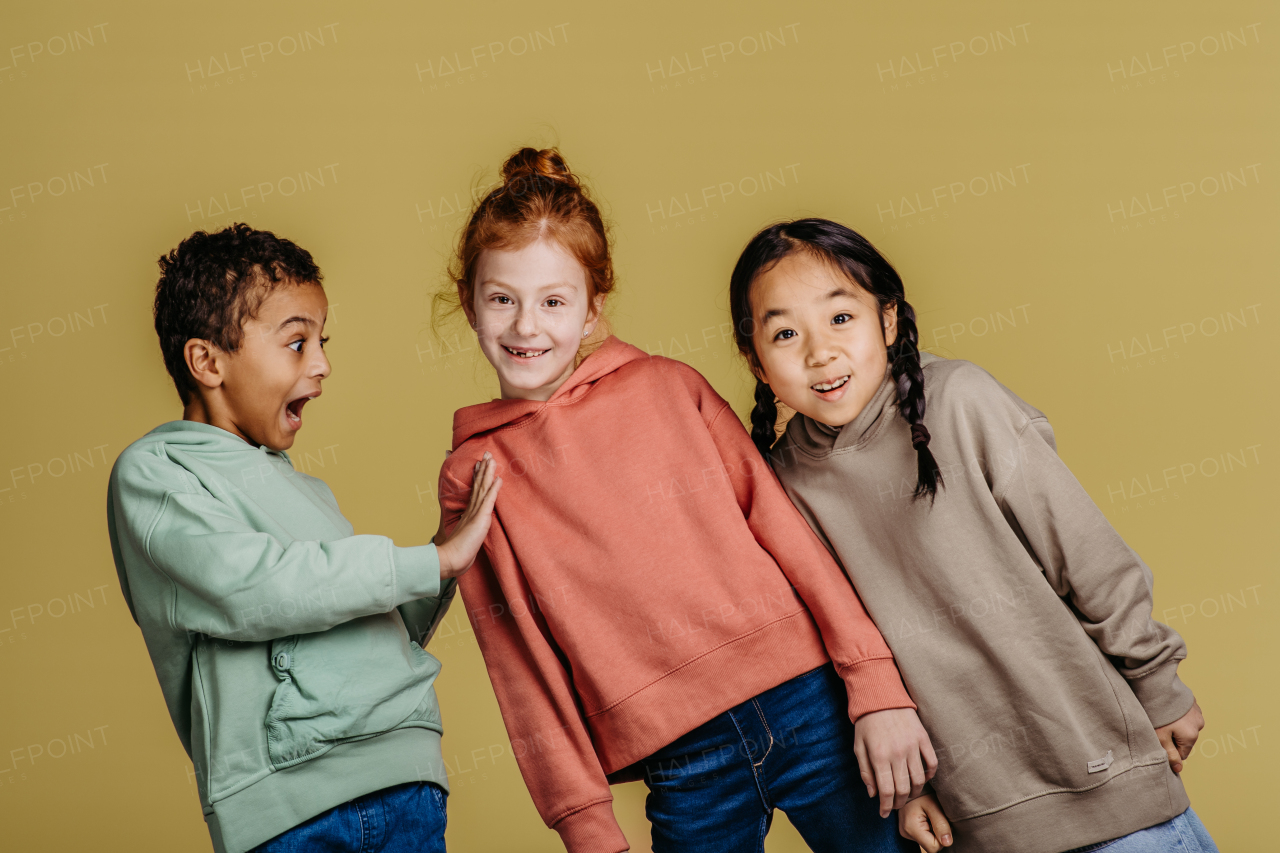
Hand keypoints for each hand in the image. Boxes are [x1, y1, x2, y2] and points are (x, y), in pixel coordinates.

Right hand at [434, 453, 501, 579]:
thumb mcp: (465, 539)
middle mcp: (472, 510)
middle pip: (479, 485)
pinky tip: (498, 478)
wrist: (451, 559)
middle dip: (483, 469)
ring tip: (491, 459)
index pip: (475, 492)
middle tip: (486, 454)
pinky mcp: (480, 518)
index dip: (478, 478)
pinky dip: (493, 489)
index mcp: (468, 514)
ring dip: (488, 473)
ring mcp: (476, 513)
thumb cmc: (457, 553)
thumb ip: (467, 533)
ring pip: (483, 488)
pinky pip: (488, 500)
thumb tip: (467, 531)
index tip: (479, 465)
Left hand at [853, 707, 937, 817]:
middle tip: (895, 806)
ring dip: (914, 792)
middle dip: (899, 803)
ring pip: (919, 779)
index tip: (884, 813)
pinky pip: (932, 763)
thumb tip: (872, 794)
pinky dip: (930, 775)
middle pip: (904, 789)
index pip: (886, 791)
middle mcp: (897, 753)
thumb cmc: (867, 723)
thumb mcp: (858, 746)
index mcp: (879, 756)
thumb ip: (865, 771)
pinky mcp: (923, 738)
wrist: (881, 696)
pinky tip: (922, 779)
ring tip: (908, 795)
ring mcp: (912, 746)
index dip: (886, 806)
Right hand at [898, 793, 951, 851]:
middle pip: (930, 846)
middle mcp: (905, 833)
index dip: (941, 838)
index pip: (933, 847)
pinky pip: (923, 837)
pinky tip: (925, 818)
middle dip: (937, 834)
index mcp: (911, 827)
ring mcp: (904, 832)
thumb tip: (947, 843)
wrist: (909, 783)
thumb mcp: (934, 805)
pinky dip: (928, 830)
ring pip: (927, 842)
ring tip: (929, 816)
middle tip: (935, 817)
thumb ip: (941, 825)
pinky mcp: (906, 831)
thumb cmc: (923, 793)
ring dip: (933, 832)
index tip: (940, 822)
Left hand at [1155, 700, 1203, 773]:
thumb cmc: (1158, 713)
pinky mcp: (1193, 702)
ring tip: (1162, 716)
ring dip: (1176, 724)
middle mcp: (1199, 725)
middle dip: (1173, 736)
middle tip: (1159, 727)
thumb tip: (1178, 769)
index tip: (1160, 742)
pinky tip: (1167, 708)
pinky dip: (1178, 714)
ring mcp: (1198, 712)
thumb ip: (1170, 755)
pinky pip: (1186, 714)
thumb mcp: (1160, 738)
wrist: (1158, 686)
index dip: (1170, 750)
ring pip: (1185, 726)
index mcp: (1191, 736)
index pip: (1183, 753)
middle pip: (1185, 739)